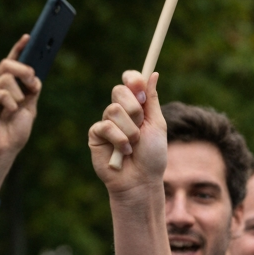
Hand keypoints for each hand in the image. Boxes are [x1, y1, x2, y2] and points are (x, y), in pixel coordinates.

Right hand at [0, 35, 40, 162]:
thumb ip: (31, 91)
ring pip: (6, 78)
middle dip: (23, 69)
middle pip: (7, 64)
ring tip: (16, 108)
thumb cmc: (14, 132)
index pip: (12, 63)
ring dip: (19, 94)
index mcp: (6, 86)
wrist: (3, 150)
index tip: (29, 37)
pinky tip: (8, 113)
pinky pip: (1, 92)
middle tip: (32, 79)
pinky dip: (10, 103)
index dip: (19, 49)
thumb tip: (34, 76)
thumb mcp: (29, 108)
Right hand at [89, 70, 166, 199]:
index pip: (129, 81)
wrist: (141, 180)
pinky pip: (105, 126)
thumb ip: (152, 100)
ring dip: (130, 130)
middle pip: (119, 90)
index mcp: (136, 106)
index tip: (140, 87)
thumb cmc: (152, 156)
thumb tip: (153, 74)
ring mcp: (106, 122)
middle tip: (141, 125)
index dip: (132, 80)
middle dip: (134, 109)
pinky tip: (123, 152)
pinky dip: (119, 140)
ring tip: (133, 145)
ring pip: (114, 110)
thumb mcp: (157, 125)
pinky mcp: (96, 135)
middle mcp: (120, 111)